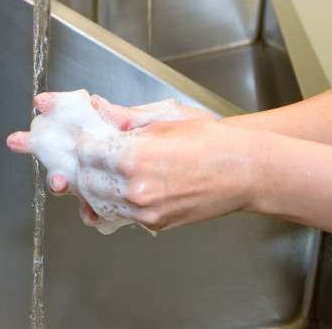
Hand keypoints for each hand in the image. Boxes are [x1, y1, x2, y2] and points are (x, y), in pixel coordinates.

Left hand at [74, 118, 253, 230]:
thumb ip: (125, 118)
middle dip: (86, 167)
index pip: (87, 153)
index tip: (91, 137)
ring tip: (107, 171)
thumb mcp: (166, 118)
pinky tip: (125, 187)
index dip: (87, 142)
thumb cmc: (213, 142)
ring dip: (97, 187)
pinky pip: (122, 216)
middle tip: (94, 154)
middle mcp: (136, 188)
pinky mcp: (156, 224)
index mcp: (135, 156)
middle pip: (87, 181)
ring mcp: (145, 211)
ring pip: (99, 203)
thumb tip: (99, 108)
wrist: (245, 171)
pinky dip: (116, 202)